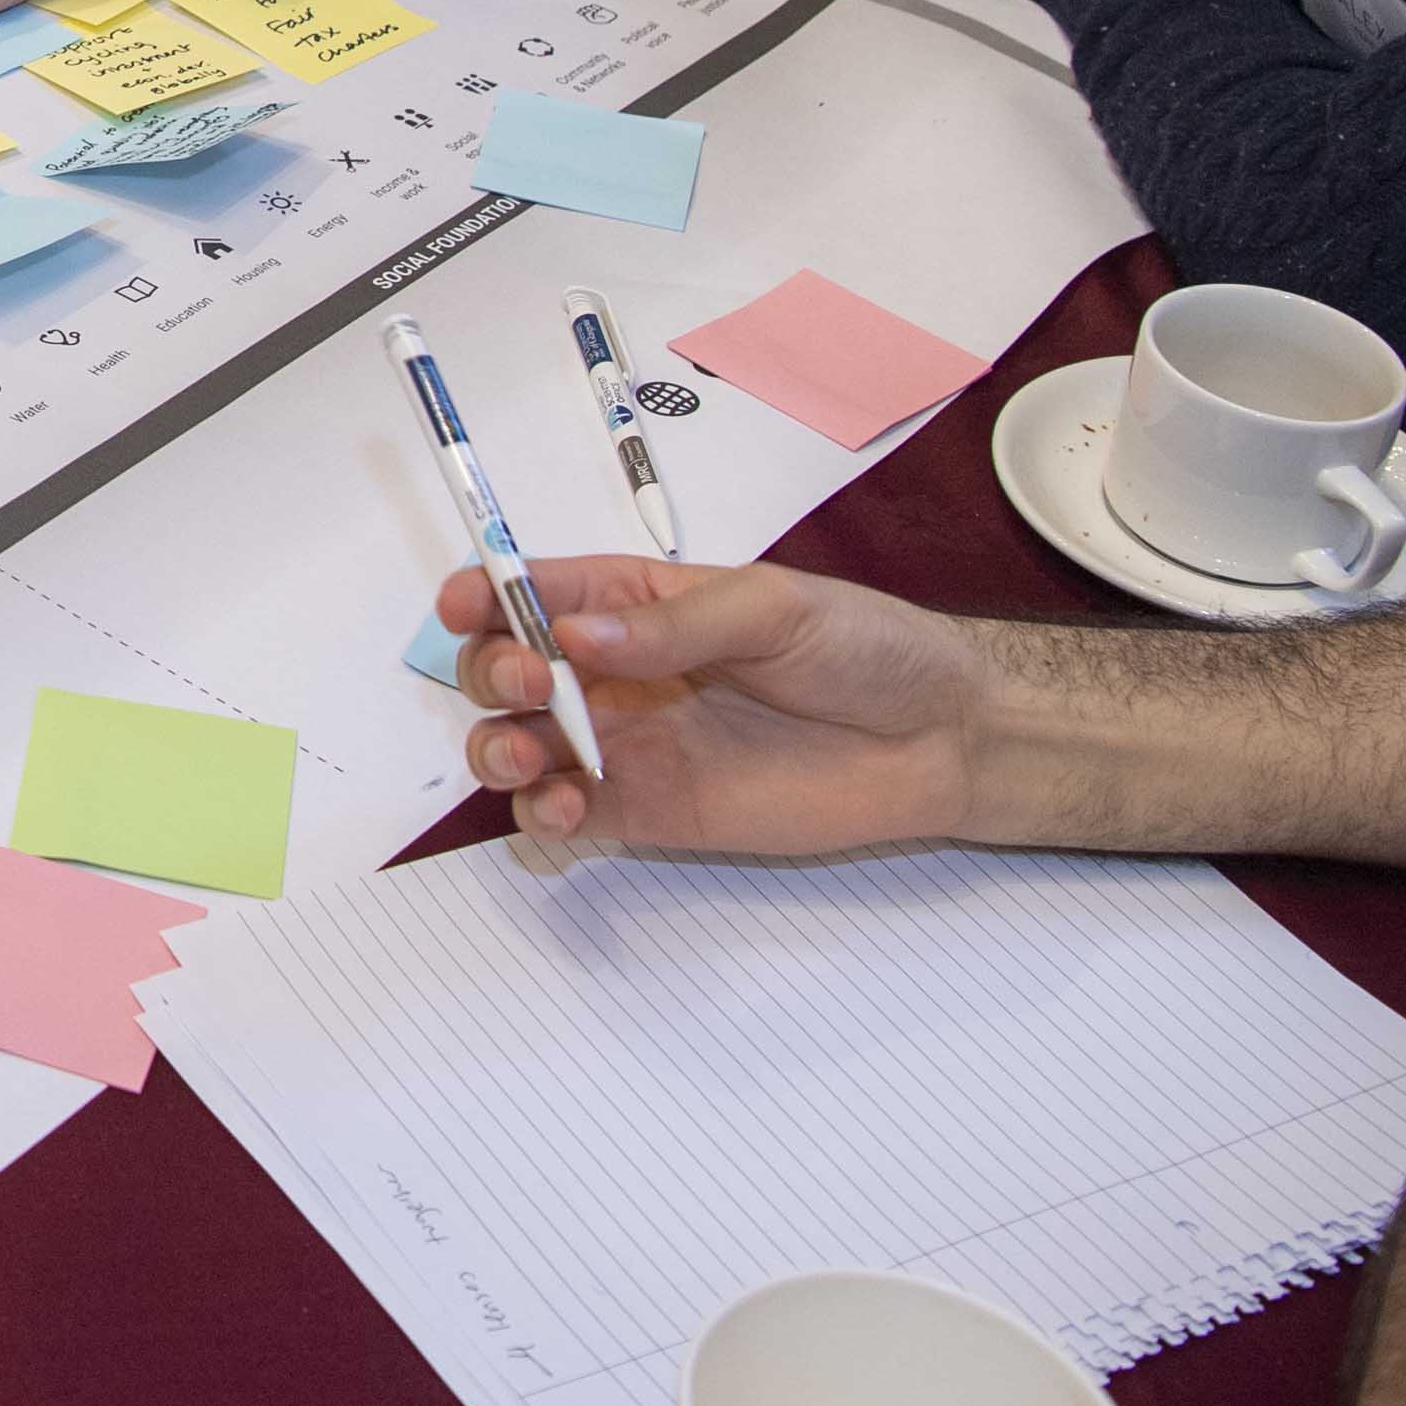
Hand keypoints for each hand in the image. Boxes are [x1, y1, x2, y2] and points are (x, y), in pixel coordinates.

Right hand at [440, 552, 995, 851]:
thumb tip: (574, 635)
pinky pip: (566, 816)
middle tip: (531, 683)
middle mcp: (614, 670)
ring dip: (496, 745)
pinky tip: (563, 806)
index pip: (535, 590)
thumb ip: (678, 626)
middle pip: (505, 667)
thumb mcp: (778, 608)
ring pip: (518, 743)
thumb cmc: (866, 650)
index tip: (466, 605)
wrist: (938, 742)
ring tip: (525, 754)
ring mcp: (626, 744)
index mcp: (635, 603)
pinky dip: (540, 814)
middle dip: (490, 671)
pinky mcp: (649, 811)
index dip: (487, 593)